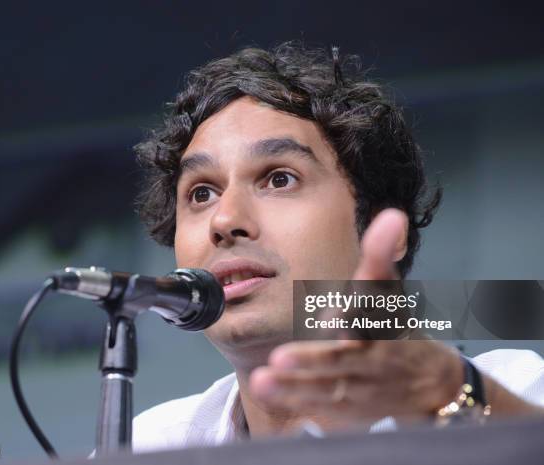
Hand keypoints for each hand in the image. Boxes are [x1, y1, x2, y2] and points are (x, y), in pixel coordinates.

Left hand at [249, 208, 463, 428]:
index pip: (371, 319)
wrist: (433, 384)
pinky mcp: (357, 415)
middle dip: (312, 362)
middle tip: (278, 359)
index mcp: (382, 328)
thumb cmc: (398, 330)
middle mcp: (375, 362)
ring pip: (332, 394)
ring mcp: (367, 393)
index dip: (357, 308)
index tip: (331, 315)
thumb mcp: (391, 293)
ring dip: (297, 390)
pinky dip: (305, 414)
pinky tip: (277, 408)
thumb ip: (380, 257)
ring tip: (263, 383)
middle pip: (344, 362)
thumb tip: (391, 217)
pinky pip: (330, 417)